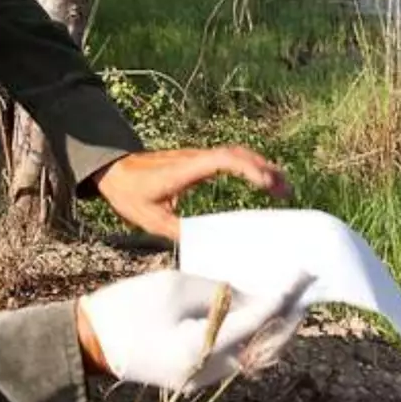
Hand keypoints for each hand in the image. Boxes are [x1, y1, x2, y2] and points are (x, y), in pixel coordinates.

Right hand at [75, 271, 309, 392]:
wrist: (91, 342)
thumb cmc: (128, 307)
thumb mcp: (175, 285)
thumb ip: (219, 291)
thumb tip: (252, 295)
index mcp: (201, 348)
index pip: (256, 320)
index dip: (283, 296)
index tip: (304, 275)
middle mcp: (209, 372)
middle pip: (263, 345)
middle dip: (287, 316)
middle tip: (305, 290)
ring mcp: (203, 380)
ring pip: (253, 355)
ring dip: (272, 328)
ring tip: (288, 300)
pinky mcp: (197, 377)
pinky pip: (235, 357)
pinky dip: (251, 337)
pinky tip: (258, 315)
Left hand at [94, 146, 291, 241]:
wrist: (114, 170)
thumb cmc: (130, 193)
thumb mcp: (151, 220)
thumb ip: (180, 231)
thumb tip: (208, 247)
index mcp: (184, 169)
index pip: (224, 160)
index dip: (248, 168)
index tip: (267, 184)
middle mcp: (195, 158)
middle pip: (237, 154)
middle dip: (265, 169)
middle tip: (287, 190)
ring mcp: (198, 157)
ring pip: (236, 154)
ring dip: (260, 167)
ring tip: (282, 187)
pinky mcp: (199, 161)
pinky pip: (229, 159)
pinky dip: (249, 168)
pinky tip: (262, 182)